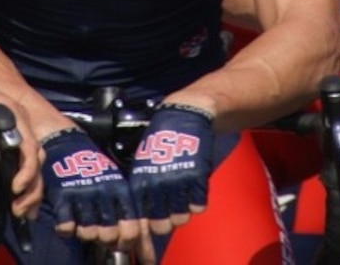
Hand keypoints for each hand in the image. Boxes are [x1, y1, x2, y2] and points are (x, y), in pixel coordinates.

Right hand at [41, 127, 136, 243]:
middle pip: (111, 235)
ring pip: (89, 233)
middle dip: (108, 240)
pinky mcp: (62, 195)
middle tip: (104, 237)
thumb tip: (136, 234)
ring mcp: (82, 193)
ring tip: (85, 225)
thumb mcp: (113, 178)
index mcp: (119, 187)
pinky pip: (66, 226)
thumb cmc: (90, 162)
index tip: (130, 247)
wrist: (63, 140)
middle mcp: (103, 191)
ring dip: (87, 233)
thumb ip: (123, 205)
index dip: (132, 241)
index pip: (133, 225)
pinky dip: (67, 229)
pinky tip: (68, 221)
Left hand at [127, 104, 213, 232]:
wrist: (185, 114)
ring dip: (183, 212)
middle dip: (166, 222)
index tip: (152, 219)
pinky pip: (199, 206)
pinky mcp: (197, 179)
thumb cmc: (162, 136)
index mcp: (140, 181)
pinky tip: (194, 190)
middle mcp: (157, 185)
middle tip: (170, 212)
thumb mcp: (143, 160)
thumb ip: (142, 186)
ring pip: (181, 219)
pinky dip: (198, 202)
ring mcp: (178, 183)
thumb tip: (141, 212)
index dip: (147, 223)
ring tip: (183, 198)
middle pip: (161, 225)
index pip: (140, 218)